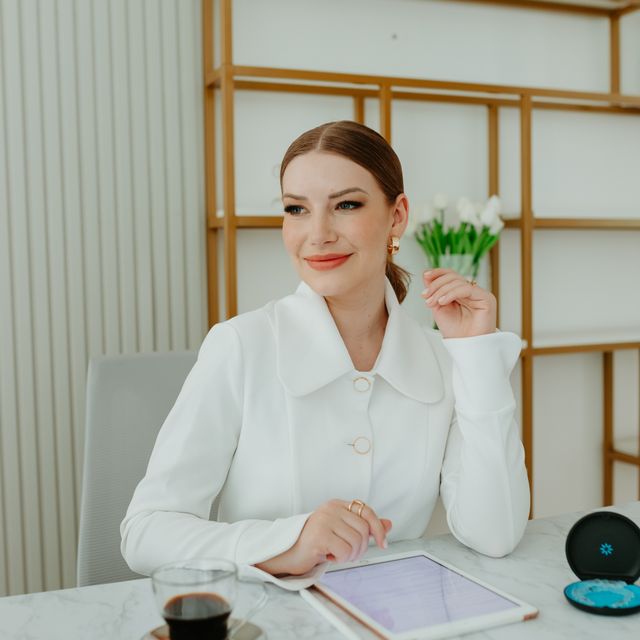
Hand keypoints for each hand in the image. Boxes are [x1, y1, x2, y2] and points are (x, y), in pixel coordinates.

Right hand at [254, 499, 392, 576]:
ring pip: (356, 542)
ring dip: (351, 556)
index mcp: (337, 505)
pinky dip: (341, 559)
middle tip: (348, 555)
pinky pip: (345, 551)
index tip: (382, 544)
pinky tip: (329, 557)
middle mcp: (331, 508)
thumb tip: (389, 523)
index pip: (366, 512)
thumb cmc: (315, 542)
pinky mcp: (319, 535)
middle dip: (361, 548)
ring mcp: (324, 520)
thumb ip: (363, 526)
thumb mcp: (341, 531)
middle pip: (364, 529)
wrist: (288, 552)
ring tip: (337, 555)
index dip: (378, 528)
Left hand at [422, 268, 496, 337]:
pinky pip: (467, 289)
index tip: (425, 275)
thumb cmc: (454, 330)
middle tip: (425, 296)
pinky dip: (451, 293)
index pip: (451, 275)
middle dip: (436, 284)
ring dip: (441, 290)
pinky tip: (442, 301)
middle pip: (453, 276)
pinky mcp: (486, 299)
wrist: (465, 346)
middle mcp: (472, 291)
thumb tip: (426, 274)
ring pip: (458, 282)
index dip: (438, 273)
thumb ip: (434, 292)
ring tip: (432, 302)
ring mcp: (480, 294)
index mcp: (462, 292)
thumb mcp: (439, 308)